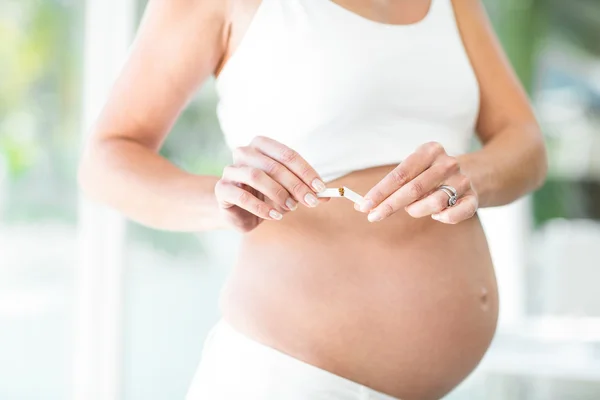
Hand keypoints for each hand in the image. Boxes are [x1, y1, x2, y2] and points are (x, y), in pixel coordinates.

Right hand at [215, 136, 326, 231]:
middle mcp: (244, 152)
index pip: (287, 154)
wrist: (238, 210)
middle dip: (295, 185)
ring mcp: (230, 170)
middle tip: (310, 201)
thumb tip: (327, 195)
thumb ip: (307, 190)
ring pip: (256, 176)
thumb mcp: (289, 190)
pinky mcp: (222, 189)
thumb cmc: (266, 195)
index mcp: (262, 145)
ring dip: (278, 194)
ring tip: (290, 208)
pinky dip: (261, 208)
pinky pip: (242, 196)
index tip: (320, 188)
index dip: (306, 171)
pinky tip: (274, 216)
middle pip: (273, 165)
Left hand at [359, 142, 478, 223]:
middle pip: (413, 188)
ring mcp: (463, 180)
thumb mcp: (416, 170)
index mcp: (430, 151)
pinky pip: (457, 213)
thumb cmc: (433, 174)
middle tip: (373, 217)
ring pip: (434, 201)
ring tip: (413, 210)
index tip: (363, 206)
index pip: (400, 174)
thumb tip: (361, 205)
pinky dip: (444, 218)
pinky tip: (436, 216)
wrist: (479, 172)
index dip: (380, 191)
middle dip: (390, 205)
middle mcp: (447, 163)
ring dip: (417, 210)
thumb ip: (392, 185)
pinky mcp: (474, 198)